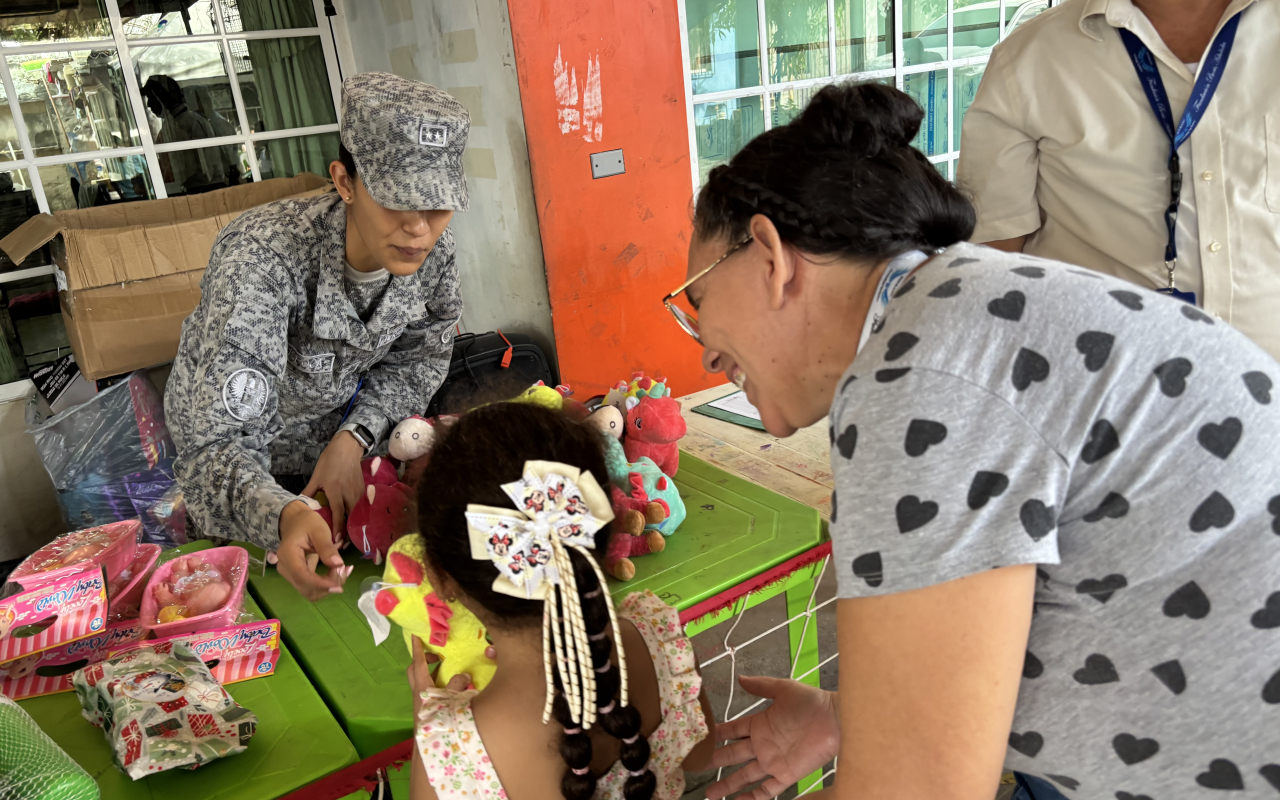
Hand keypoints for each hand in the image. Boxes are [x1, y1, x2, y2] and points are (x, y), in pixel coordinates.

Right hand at [276, 500, 351, 600]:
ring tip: (344, 569)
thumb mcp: (318, 529)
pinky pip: (312, 587)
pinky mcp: (298, 576)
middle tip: (346, 569)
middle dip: (328, 585)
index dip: (321, 584)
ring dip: (329, 587)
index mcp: (288, 555)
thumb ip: (326, 547)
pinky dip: (327, 584)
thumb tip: (338, 564)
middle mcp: (285, 568)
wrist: (295, 521)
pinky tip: (339, 572)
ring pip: (310, 591)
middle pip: (307, 589)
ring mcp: (290, 574)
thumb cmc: (306, 522)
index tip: (338, 585)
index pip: (302, 577)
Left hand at [303, 430, 366, 541]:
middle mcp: (348, 494)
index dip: (337, 529)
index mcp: (335, 491)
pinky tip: (354, 522)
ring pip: (357, 513)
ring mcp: (358, 492)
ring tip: (348, 536)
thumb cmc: (329, 461)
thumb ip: (310, 492)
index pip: (338, 514)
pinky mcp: (363, 490)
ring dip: (353, 524)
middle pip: (351, 517)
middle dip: (347, 531)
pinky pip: (361, 506)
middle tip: (342, 544)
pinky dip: (358, 515)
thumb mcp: (316, 476)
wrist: (347, 448)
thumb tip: (300, 503)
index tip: (336, 541)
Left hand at [407, 636, 480, 712]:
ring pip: (421, 680)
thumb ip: (457, 683)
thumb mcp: (451, 698)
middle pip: (415, 670)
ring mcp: (420, 701)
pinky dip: (436, 684)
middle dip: (423, 659)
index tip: (415, 635)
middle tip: (437, 654)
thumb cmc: (438, 719)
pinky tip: (449, 689)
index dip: (417, 648)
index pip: (418, 662)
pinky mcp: (424, 709)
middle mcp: (418, 691)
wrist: (430, 744)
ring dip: (431, 672)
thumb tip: (464, 674)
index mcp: (422, 685)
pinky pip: (428, 690)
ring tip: (447, 669)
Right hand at [705, 676, 839, 799]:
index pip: (732, 731)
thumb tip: (741, 678)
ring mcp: (773, 761)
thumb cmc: (812, 703)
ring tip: (711, 794)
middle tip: (698, 767)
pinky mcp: (786, 775)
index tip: (700, 740)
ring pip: (745, 776)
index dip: (717, 735)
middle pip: (733, 755)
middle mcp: (763, 744)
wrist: (837, 721)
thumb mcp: (785, 689)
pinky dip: (752, 798)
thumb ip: (762, 686)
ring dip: (728, 785)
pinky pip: (766, 790)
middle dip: (716, 762)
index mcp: (760, 723)